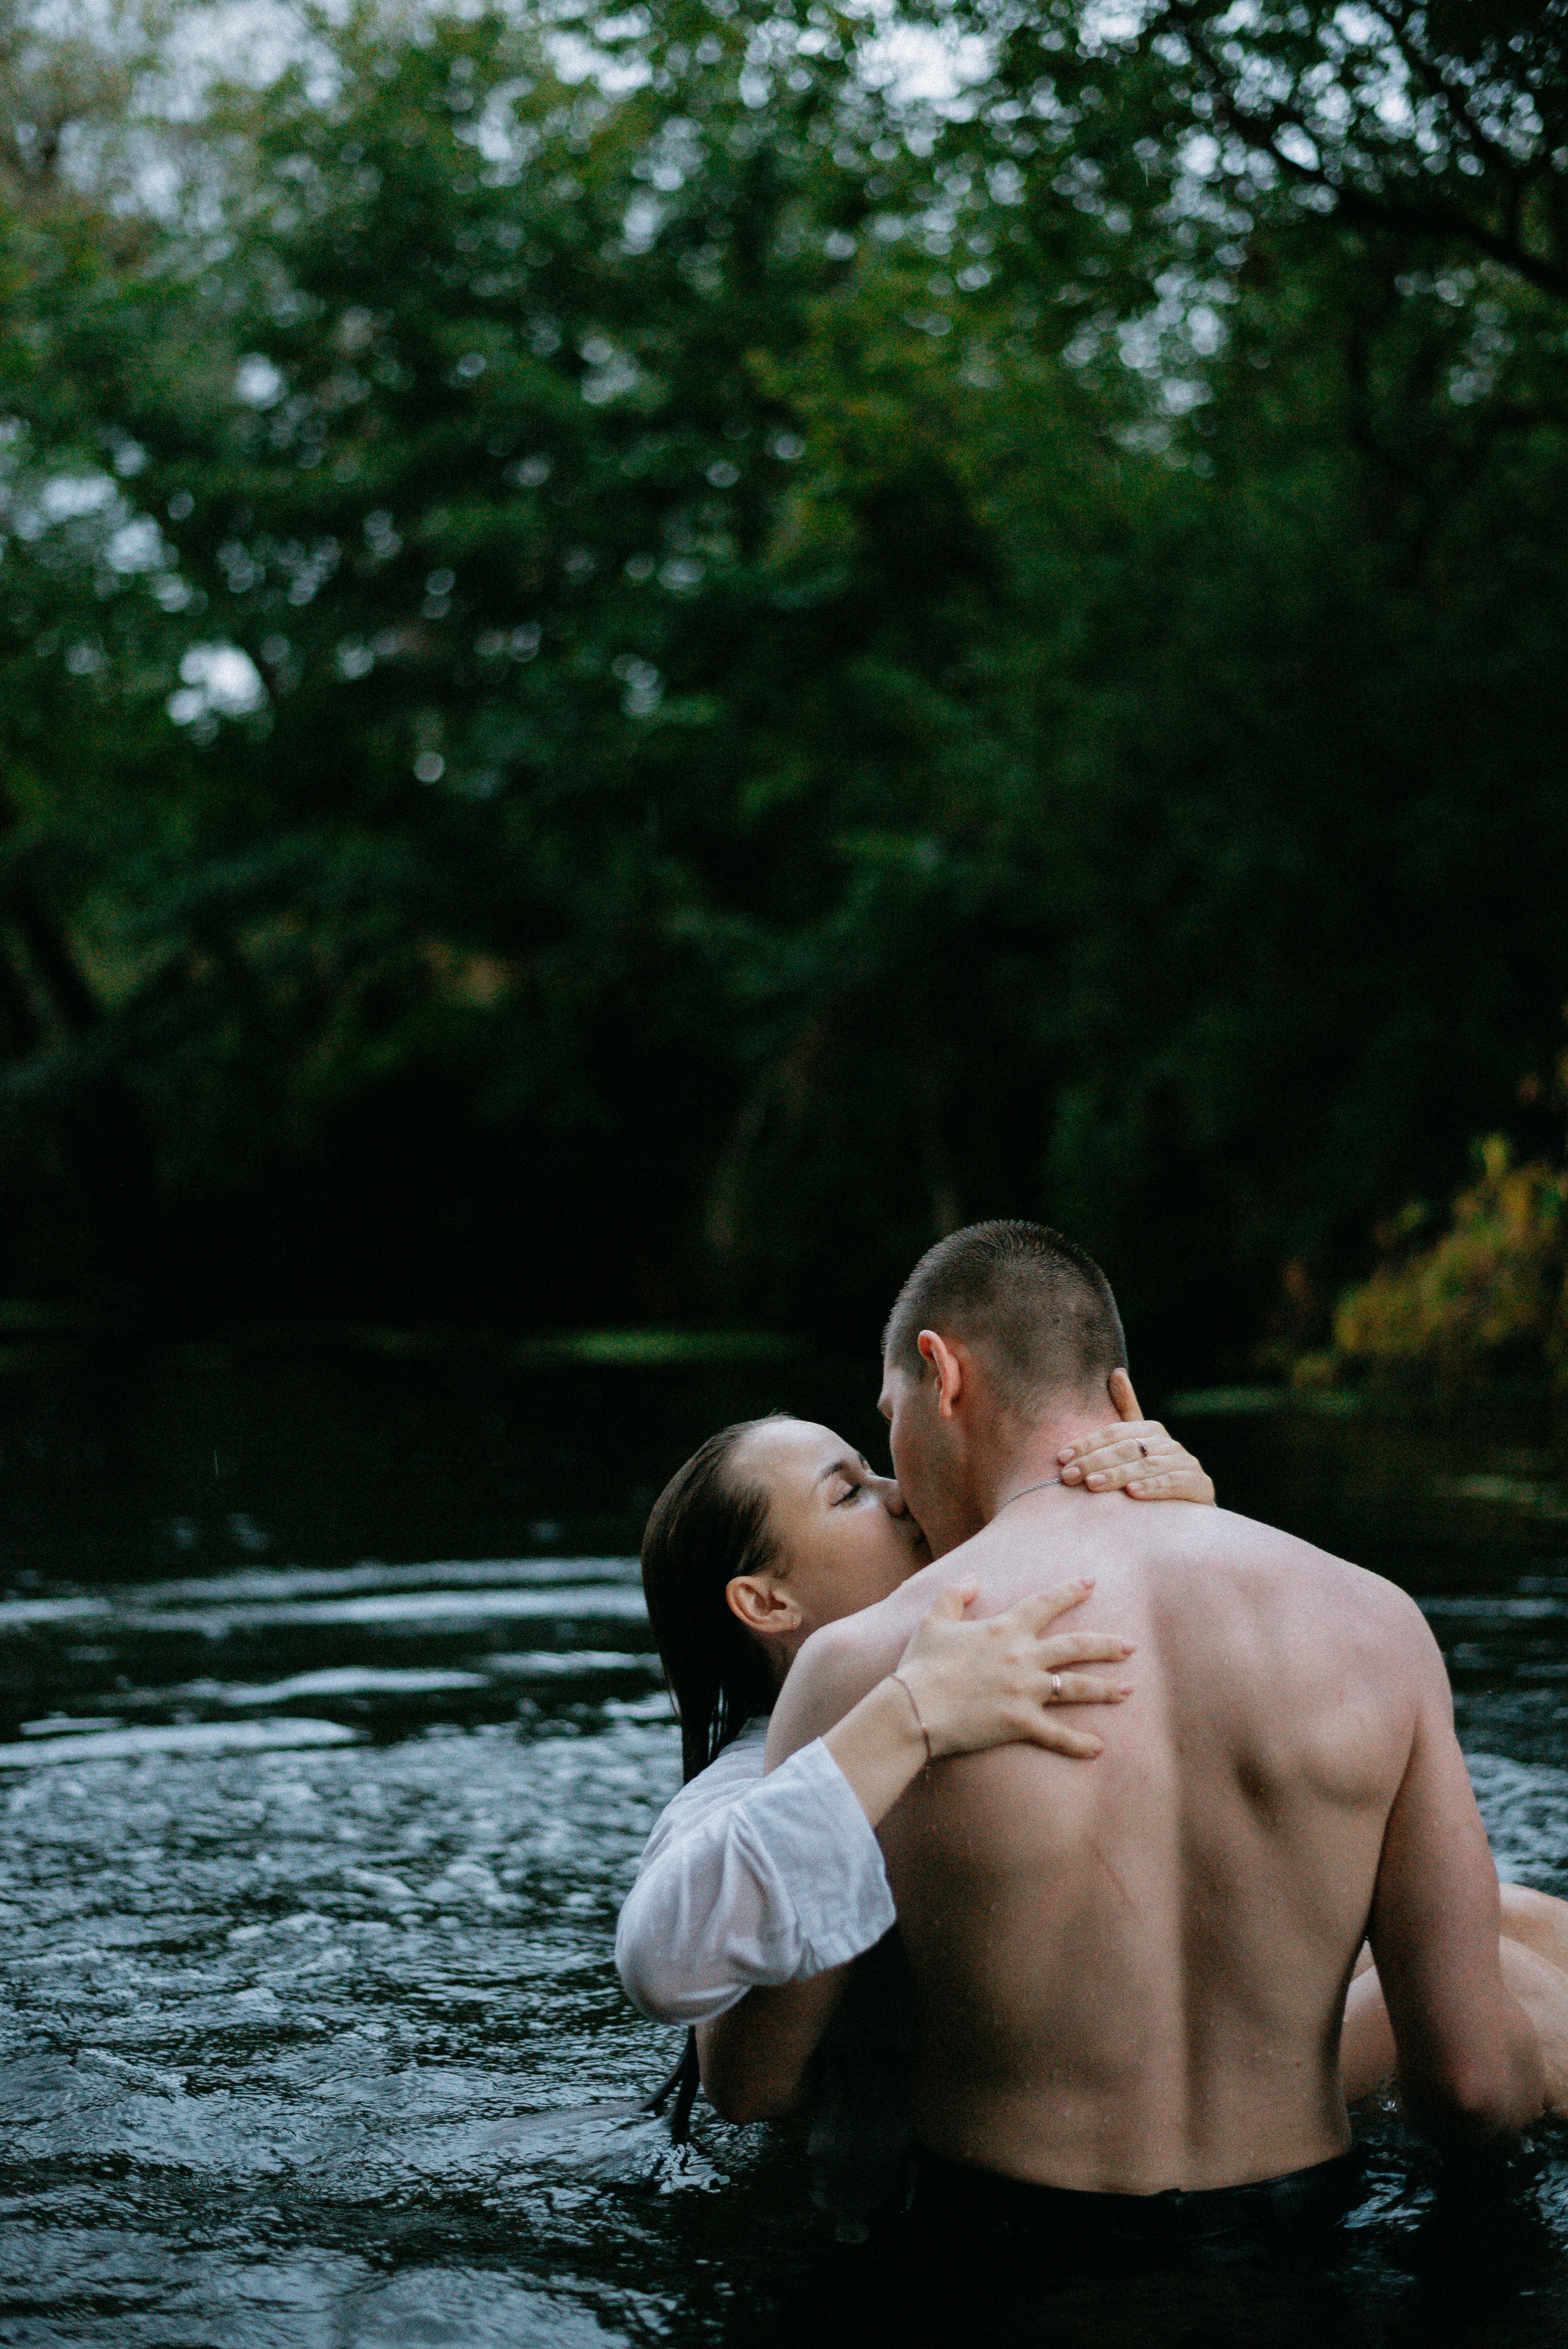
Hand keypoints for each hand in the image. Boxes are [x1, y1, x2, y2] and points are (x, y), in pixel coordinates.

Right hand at [891, 1578, 1132, 1763]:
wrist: (914, 1708)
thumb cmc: (922, 1664)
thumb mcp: (934, 1620)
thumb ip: (955, 1594)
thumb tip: (974, 1578)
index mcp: (1004, 1629)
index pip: (1045, 1604)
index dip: (1070, 1591)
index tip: (1091, 1583)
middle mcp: (1022, 1656)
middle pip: (1075, 1645)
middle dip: (1106, 1644)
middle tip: (1130, 1646)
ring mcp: (1025, 1690)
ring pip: (1076, 1686)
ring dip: (1105, 1688)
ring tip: (1128, 1690)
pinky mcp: (1021, 1722)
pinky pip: (1057, 1734)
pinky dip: (1079, 1743)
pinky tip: (1099, 1748)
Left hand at [1057, 1370, 1214, 1503]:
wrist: (1192, 1504)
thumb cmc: (1154, 1474)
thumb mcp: (1138, 1444)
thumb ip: (1126, 1410)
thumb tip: (1117, 1371)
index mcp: (1149, 1430)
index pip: (1113, 1433)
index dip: (1086, 1444)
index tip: (1061, 1457)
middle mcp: (1167, 1443)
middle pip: (1126, 1448)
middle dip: (1094, 1462)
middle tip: (1069, 1476)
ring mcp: (1184, 1462)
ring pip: (1146, 1465)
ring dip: (1117, 1474)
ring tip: (1093, 1484)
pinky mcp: (1198, 1484)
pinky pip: (1172, 1483)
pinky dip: (1152, 1487)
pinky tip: (1132, 1493)